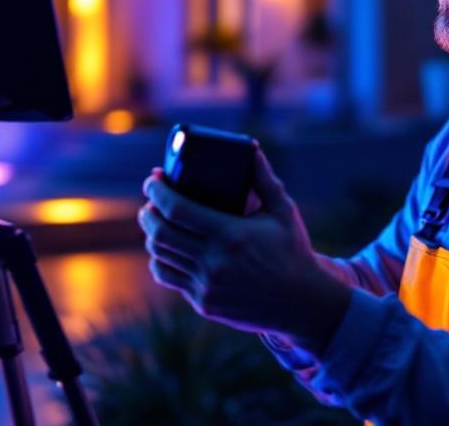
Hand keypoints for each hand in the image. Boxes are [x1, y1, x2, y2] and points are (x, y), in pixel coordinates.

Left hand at [138, 149, 350, 353]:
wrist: (301, 302)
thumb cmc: (292, 250)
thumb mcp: (282, 210)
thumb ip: (264, 178)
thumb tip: (249, 146)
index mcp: (231, 235)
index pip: (177, 209)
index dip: (157, 192)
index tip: (153, 179)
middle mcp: (214, 262)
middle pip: (160, 233)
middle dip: (147, 212)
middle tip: (150, 200)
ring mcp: (206, 285)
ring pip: (159, 256)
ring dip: (151, 235)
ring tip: (155, 220)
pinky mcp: (203, 302)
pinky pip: (168, 277)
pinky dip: (160, 259)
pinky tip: (164, 248)